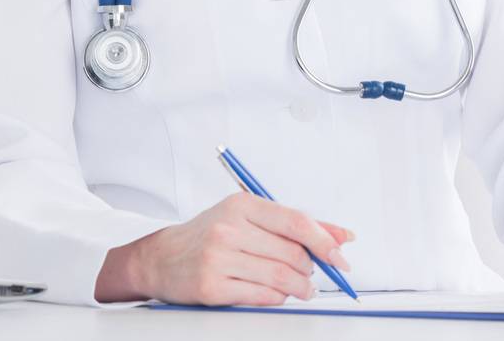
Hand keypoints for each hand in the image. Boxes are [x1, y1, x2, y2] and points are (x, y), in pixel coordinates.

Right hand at [97, 191, 353, 305]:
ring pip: (279, 278)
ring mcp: (218, 258)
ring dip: (300, 288)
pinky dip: (278, 299)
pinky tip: (278, 294)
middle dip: (311, 269)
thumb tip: (341, 235)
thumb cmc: (211, 235)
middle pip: (291, 253)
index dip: (324, 241)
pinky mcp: (211, 286)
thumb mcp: (249, 218)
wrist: (161, 257)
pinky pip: (261, 297)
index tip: (341, 255)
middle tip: (313, 275)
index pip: (296, 222)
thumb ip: (294, 224)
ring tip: (303, 289)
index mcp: (242, 205)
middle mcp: (229, 228)